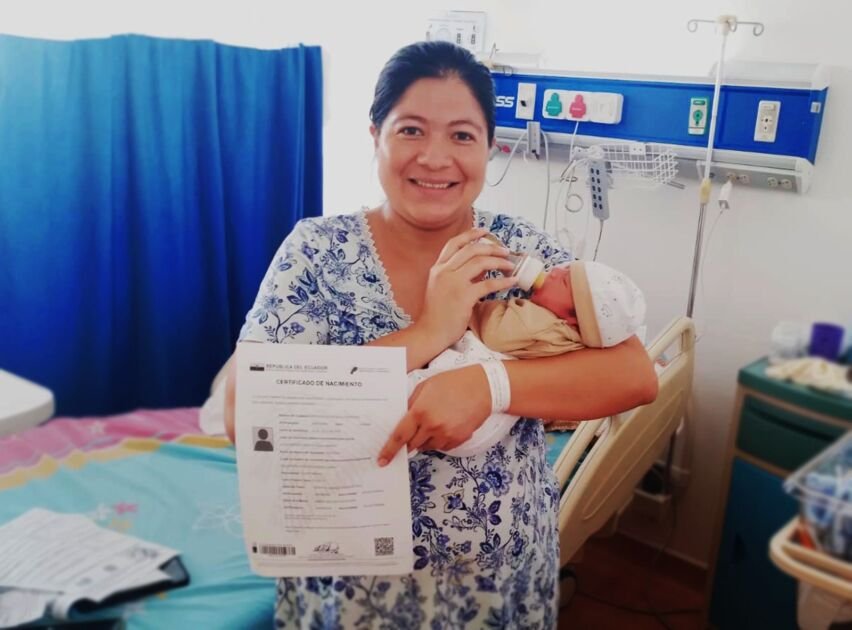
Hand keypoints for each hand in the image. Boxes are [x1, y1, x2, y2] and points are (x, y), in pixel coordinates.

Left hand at [378, 365, 490, 464]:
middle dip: (409, 442)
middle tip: (410, 434)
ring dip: (425, 439)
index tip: (382, 460)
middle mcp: (432, 426)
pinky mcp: (458, 440)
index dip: (389, 450)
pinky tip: (446, 425)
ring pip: (427, 447)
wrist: (483, 388)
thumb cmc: (453, 383)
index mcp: (420, 411)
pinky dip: (439, 440)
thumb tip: (401, 420)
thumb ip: (411, 404)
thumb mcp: (426, 386)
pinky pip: (442, 447)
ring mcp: (447, 435)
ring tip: (435, 421)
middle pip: (413, 445)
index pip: (400, 436)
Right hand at [416, 228, 517, 348]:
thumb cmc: (438, 313)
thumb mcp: (442, 288)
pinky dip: (502, 282)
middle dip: (492, 248)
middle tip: (505, 251)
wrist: (430, 332)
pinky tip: (511, 281)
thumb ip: (459, 275)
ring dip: (499, 261)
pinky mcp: (463, 297)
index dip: (471, 234)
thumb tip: (483, 268)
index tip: (485, 231)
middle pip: (471, 249)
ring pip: (480, 262)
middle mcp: (444, 272)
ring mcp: (453, 283)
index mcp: (438, 268)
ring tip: (510, 265)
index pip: (454, 243)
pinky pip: (488, 284)